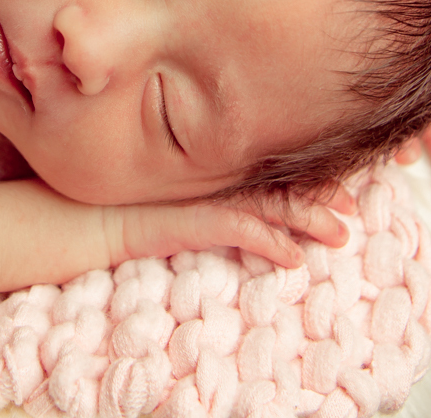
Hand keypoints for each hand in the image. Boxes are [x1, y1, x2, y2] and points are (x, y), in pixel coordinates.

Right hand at [107, 185, 355, 268]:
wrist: (76, 217)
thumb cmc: (122, 211)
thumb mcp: (172, 203)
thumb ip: (206, 203)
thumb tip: (244, 218)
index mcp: (212, 174)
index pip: (269, 172)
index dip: (307, 178)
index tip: (342, 189)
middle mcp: (211, 181)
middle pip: (277, 183)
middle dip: (320, 194)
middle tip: (354, 206)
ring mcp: (200, 198)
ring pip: (267, 204)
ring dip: (307, 219)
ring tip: (340, 233)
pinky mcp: (187, 219)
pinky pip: (237, 229)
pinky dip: (269, 242)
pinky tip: (293, 258)